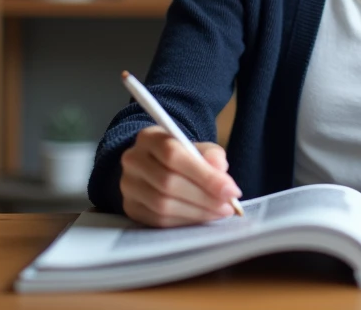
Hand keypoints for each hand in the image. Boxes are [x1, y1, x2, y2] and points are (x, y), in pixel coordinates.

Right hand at [119, 126, 241, 227]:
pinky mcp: (131, 208)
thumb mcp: (200, 149)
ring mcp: (129, 186)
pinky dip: (185, 221)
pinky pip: (159, 221)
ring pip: (162, 205)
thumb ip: (213, 156)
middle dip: (204, 197)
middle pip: (168, 183)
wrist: (156, 166)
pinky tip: (203, 217)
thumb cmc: (183, 157)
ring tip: (220, 212)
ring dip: (197, 212)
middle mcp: (133, 160)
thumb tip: (220, 170)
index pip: (174, 155)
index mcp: (149, 138)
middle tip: (229, 205)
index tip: (232, 190)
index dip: (205, 175)